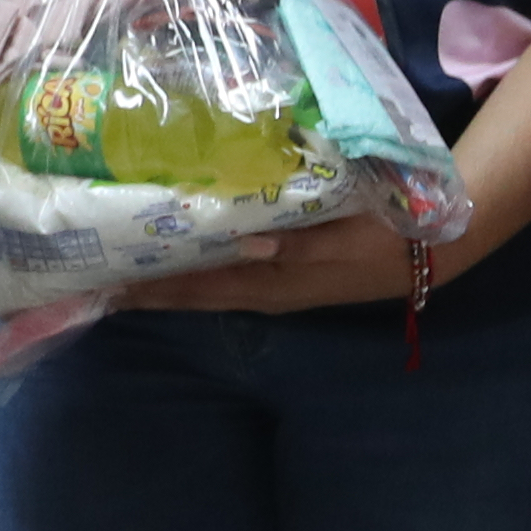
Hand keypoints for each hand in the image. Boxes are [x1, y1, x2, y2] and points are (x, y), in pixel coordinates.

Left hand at [118, 211, 428, 314]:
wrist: (435, 248)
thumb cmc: (388, 237)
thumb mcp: (346, 240)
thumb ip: (298, 245)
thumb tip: (245, 245)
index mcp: (271, 284)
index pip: (196, 289)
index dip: (150, 288)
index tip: (103, 284)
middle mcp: (266, 291)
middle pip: (193, 294)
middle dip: (146, 288)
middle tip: (96, 278)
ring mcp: (278, 285)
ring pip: (209, 286)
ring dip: (169, 280)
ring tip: (125, 268)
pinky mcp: (291, 273)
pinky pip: (231, 276)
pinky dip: (200, 268)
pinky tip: (186, 253)